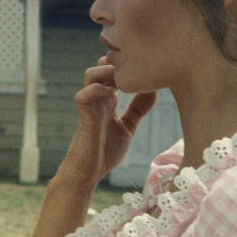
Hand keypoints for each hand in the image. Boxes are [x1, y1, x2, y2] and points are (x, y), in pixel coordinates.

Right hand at [55, 58, 156, 188]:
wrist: (87, 174)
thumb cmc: (105, 151)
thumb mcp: (127, 127)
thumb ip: (137, 109)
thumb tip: (154, 90)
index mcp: (108, 98)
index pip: (113, 69)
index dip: (125, 63)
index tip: (146, 68)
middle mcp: (98, 98)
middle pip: (101, 65)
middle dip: (117, 63)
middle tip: (138, 72)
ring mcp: (90, 107)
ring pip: (90, 75)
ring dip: (106, 72)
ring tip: (125, 81)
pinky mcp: (84, 119)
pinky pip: (83, 96)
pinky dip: (96, 91)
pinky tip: (113, 96)